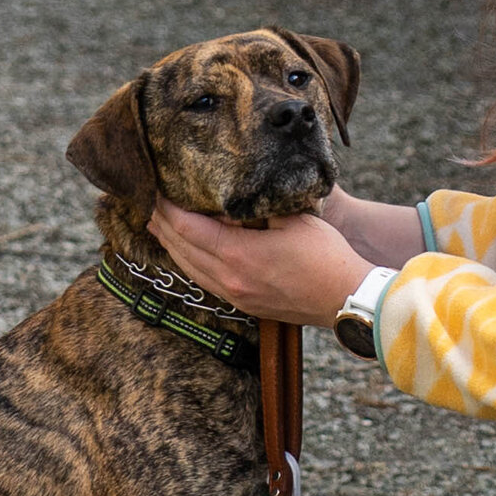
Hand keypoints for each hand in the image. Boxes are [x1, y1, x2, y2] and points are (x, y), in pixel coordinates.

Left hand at [147, 202, 372, 326]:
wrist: (345, 298)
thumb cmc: (325, 255)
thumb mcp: (291, 219)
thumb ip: (257, 208)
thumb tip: (230, 199)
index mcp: (238, 254)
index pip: (188, 228)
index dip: (168, 209)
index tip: (156, 190)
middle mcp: (230, 279)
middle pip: (182, 249)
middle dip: (163, 225)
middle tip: (149, 203)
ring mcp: (236, 296)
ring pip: (190, 269)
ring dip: (171, 246)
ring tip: (159, 226)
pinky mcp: (245, 305)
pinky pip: (205, 282)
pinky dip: (189, 263)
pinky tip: (188, 253)